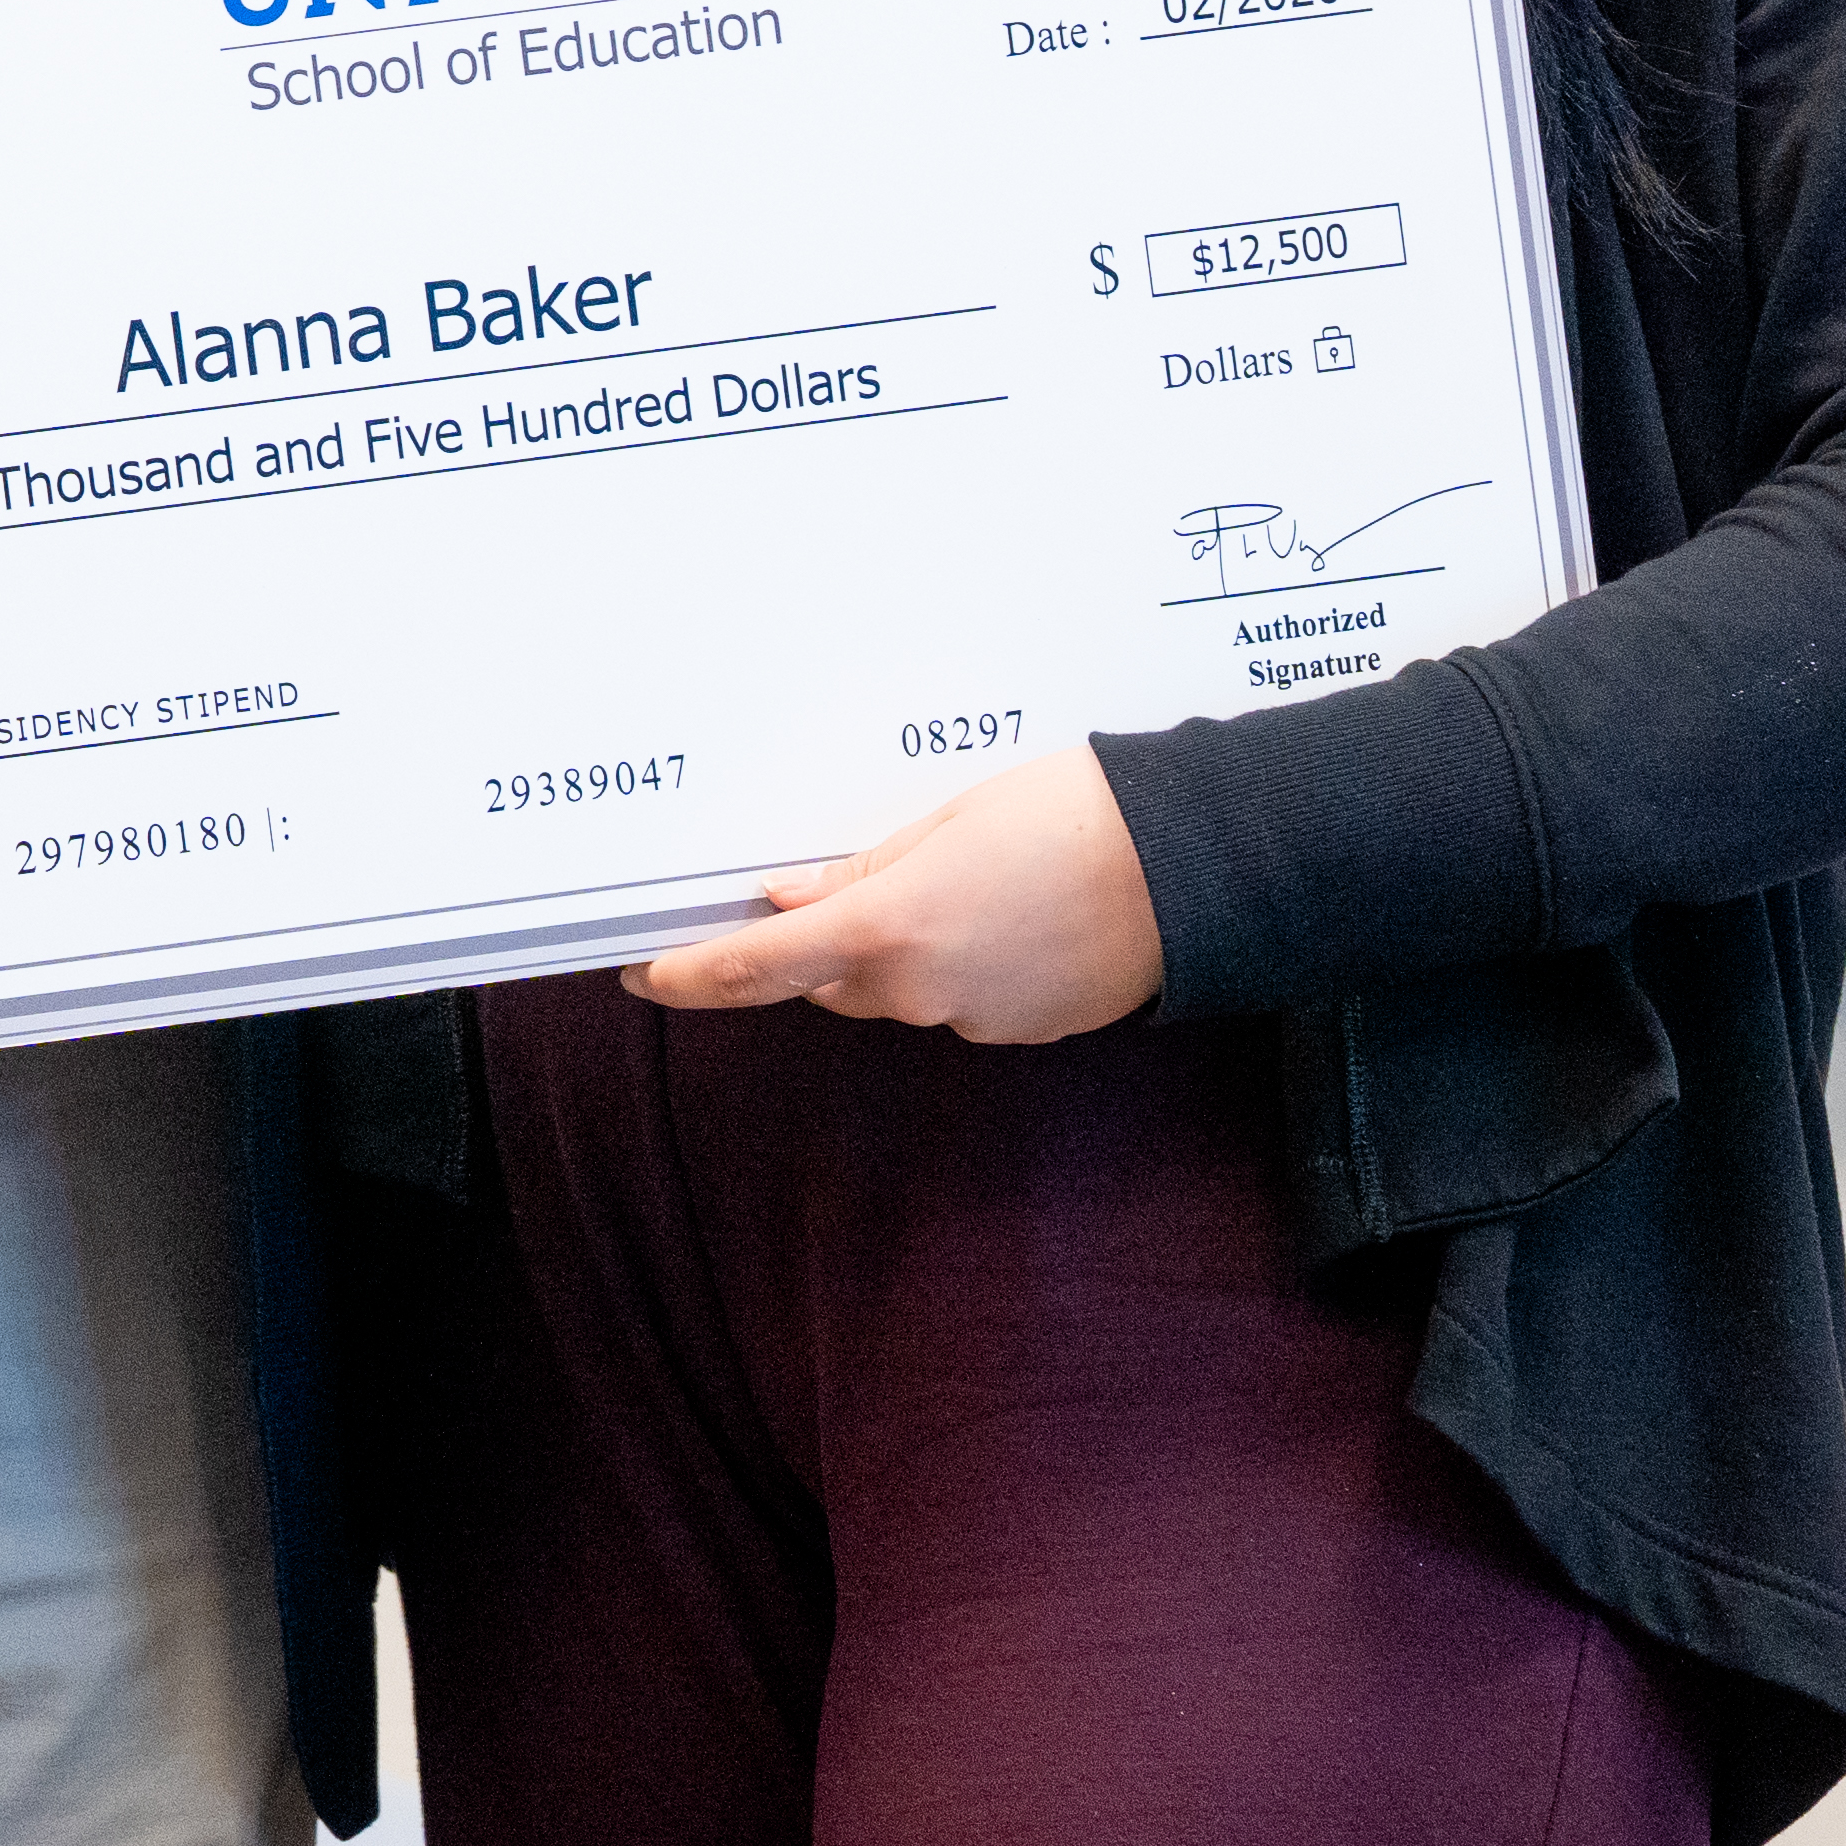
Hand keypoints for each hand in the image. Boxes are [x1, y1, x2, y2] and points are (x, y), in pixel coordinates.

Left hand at [627, 747, 1167, 1041]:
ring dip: (895, 948)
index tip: (646, 974)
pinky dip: (956, 963)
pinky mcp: (1022, 1029)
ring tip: (951, 875)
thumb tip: (795, 901)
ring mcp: (975, 1019)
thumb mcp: (950, 819)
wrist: (1199, 867)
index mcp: (891, 928)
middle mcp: (923, 991)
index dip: (694, 975)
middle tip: (821, 886)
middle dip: (815, 944)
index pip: (760, 967)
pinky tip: (998, 910)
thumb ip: (862, 871)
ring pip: (896, 990)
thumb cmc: (1079, 815)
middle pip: (831, 980)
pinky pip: (957, 999)